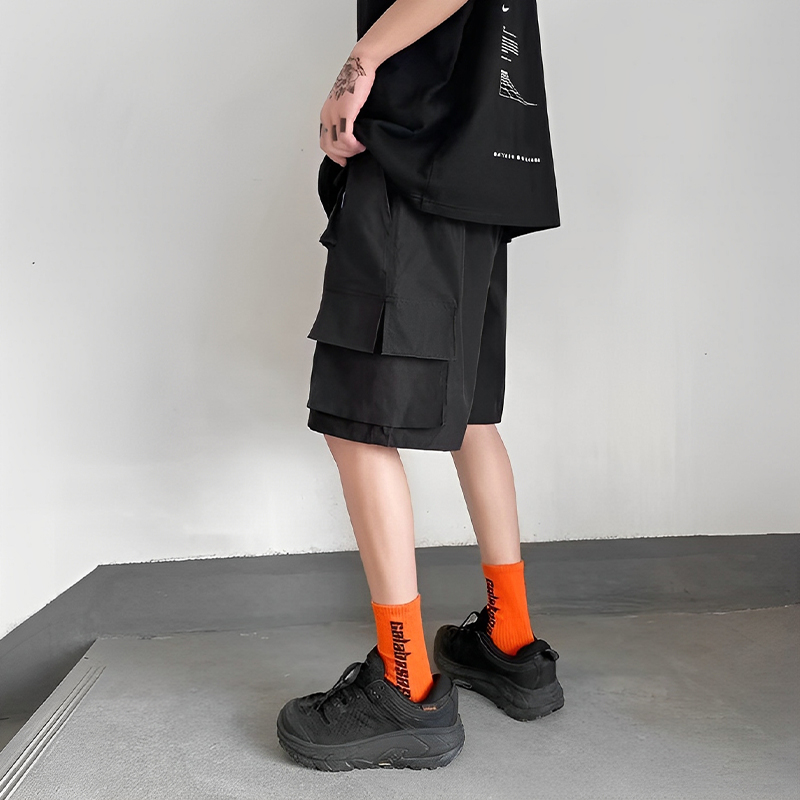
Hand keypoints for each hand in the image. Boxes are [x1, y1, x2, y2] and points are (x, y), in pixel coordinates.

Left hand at [319, 52, 375, 166]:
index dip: (334, 155)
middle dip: (343, 155)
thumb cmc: (356, 83)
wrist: (360, 66)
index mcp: (325, 115)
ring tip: (360, 147)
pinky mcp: (345, 113)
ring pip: (337, 145)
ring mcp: (334, 115)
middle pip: (328, 147)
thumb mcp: (345, 105)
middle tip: (355, 153)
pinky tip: (362, 144)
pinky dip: (354, 145)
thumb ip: (343, 119)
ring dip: (350, 151)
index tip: (345, 160)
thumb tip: (349, 137)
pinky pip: (345, 138)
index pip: (324, 143)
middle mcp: (327, 116)